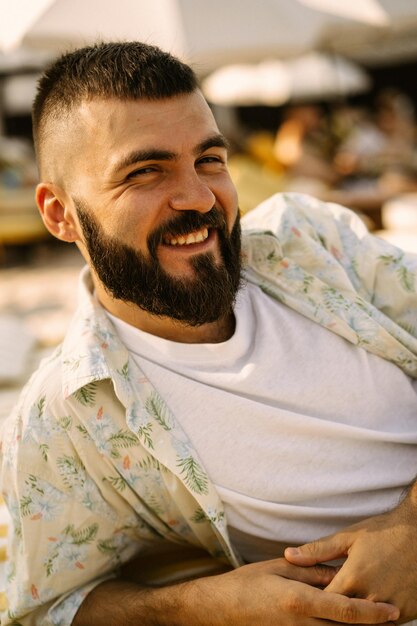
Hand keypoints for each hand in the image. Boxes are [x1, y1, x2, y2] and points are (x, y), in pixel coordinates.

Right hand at [187, 558, 398, 624]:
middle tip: (392, 618)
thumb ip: (311, 572)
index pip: (345, 611)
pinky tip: (341, 622)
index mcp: (300, 602)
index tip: (392, 611)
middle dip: (370, 625)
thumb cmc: (248, 583)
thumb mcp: (280, 569)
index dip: (372, 613)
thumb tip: (338, 575)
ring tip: (374, 620)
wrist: (221, 608)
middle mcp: (302, 625)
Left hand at [284, 493, 416, 623]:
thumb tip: (288, 556)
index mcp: (352, 577)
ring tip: (339, 609)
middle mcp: (370, 597)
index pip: (323, 602)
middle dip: (330, 615)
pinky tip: (362, 613)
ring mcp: (390, 608)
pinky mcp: (407, 613)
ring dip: (352, 620)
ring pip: (363, 625)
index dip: (313, 603)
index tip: (304, 600)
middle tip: (319, 609)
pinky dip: (371, 622)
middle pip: (342, 618)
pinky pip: (383, 625)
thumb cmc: (383, 532)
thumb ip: (317, 551)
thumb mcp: (348, 537)